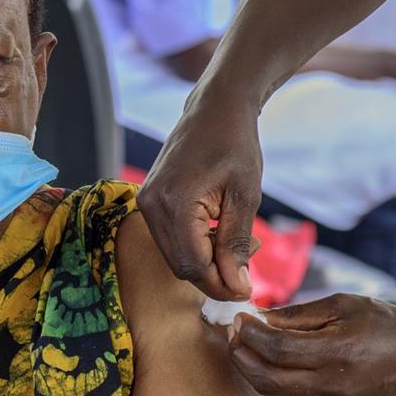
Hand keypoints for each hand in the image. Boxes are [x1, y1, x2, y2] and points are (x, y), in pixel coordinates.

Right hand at [137, 100, 264, 300]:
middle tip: (248, 257)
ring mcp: (146, 203)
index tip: (249, 287)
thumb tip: (237, 286)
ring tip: (238, 241)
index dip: (221, 283)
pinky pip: (171, 239)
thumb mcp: (245, 195)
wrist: (215, 108)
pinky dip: (196, 245)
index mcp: (174, 203)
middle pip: (181, 266)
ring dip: (207, 260)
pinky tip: (219, 230)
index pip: (193, 265)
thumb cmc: (235, 144)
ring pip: (175, 256)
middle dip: (215, 273)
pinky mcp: (149, 201)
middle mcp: (151, 205)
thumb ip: (236, 243)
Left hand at [226, 294, 395, 395]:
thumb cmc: (389, 324)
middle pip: (266, 377)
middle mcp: (329, 384)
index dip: (250, 333)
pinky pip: (290, 392)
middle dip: (240, 355)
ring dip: (252, 367)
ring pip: (274, 389)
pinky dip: (271, 375)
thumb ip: (300, 315)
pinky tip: (267, 355)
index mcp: (336, 354)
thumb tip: (261, 317)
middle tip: (231, 331)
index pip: (276, 349)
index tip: (238, 316)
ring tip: (243, 341)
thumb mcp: (346, 306)